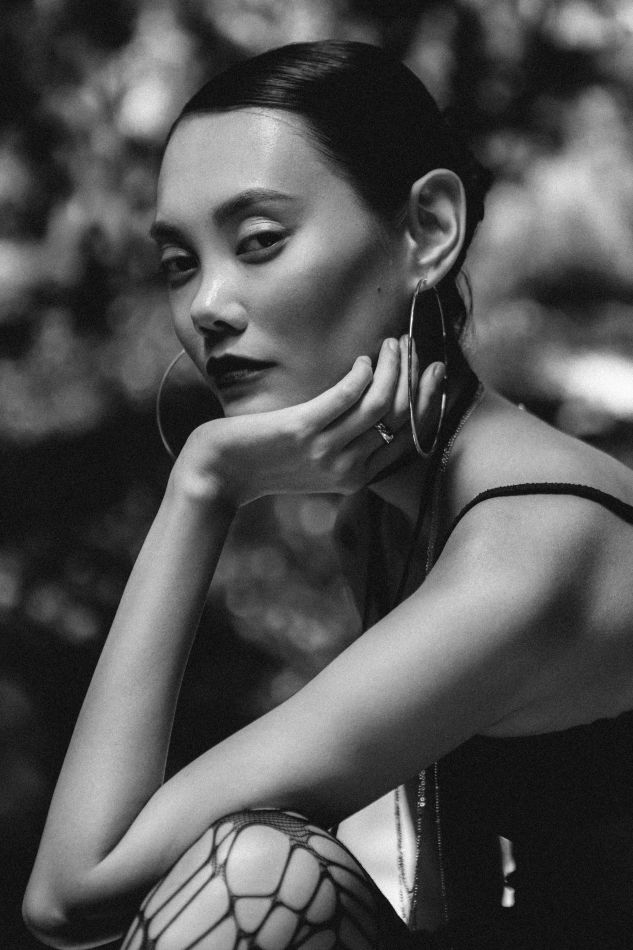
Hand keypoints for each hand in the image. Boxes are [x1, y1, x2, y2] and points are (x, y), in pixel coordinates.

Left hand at [173, 336, 444, 507]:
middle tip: (411, 347)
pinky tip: (361, 360)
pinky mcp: (301, 429)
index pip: (409, 436)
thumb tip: (376, 407)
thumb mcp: (316, 464)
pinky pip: (345, 395)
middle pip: (400, 416)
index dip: (427, 399)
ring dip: (391, 366)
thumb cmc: (267, 462)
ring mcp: (325, 450)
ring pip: (380, 402)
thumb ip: (348, 446)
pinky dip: (360, 373)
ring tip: (390, 345)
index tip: (433, 369)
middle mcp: (348, 467)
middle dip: (414, 375)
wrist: (221, 473)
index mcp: (357, 478)